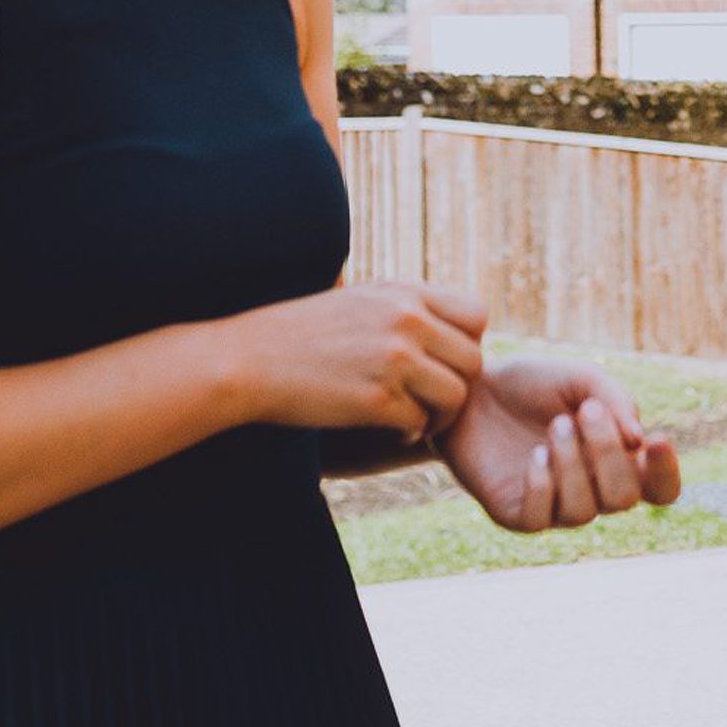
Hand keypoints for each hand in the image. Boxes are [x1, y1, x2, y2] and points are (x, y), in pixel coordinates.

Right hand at [231, 280, 486, 441]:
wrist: (249, 359)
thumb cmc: (303, 333)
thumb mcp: (361, 300)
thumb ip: (408, 309)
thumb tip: (450, 332)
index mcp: (406, 293)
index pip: (477, 316)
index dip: (467, 345)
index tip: (442, 363)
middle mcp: (407, 320)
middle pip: (474, 361)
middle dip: (458, 387)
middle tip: (431, 401)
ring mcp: (394, 359)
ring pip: (456, 396)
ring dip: (440, 415)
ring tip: (414, 418)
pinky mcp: (376, 399)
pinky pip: (420, 424)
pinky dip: (409, 433)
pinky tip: (388, 430)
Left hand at [438, 356, 684, 532]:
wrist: (473, 389)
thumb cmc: (533, 384)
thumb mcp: (581, 378)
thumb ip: (616, 400)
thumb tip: (639, 439)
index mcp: (617, 458)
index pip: (660, 487)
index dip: (666, 473)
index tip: (656, 440)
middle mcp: (592, 489)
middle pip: (625, 498)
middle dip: (609, 453)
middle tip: (586, 411)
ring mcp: (556, 507)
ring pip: (584, 511)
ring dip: (573, 464)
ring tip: (554, 426)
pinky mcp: (518, 514)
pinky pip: (541, 518)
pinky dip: (543, 484)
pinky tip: (534, 455)